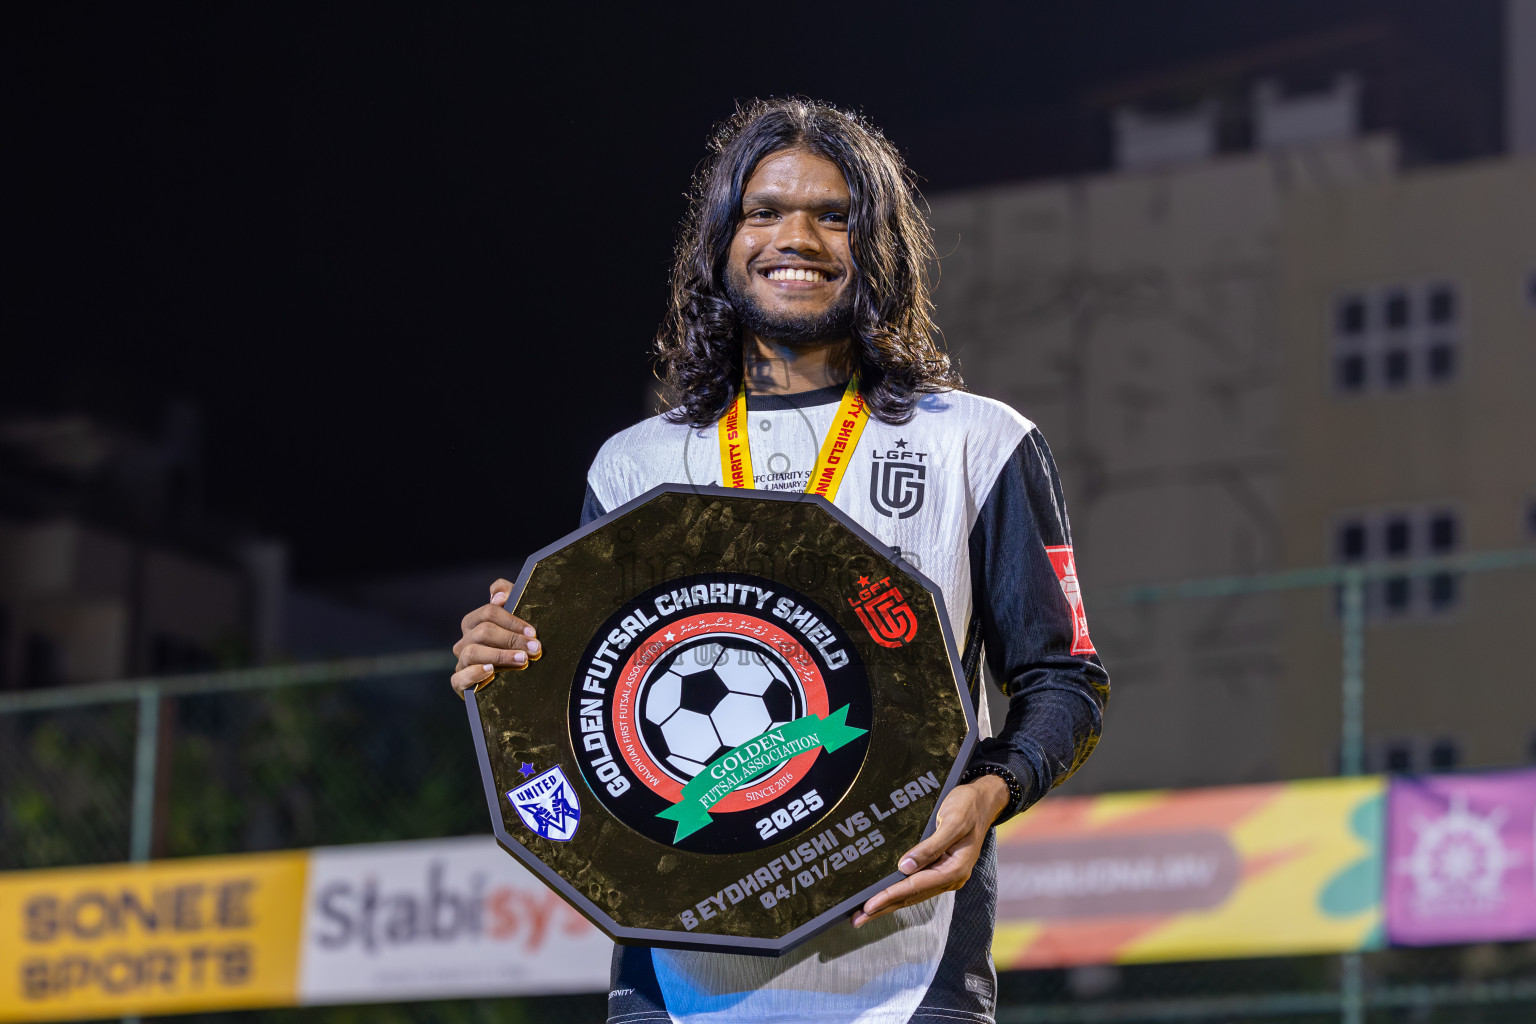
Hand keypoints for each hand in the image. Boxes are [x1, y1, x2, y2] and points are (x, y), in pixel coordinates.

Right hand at [450, 578, 540, 693]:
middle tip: (534, 648)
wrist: (517, 680)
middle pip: (483, 632)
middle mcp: (465, 641)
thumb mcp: (518, 617)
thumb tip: (497, 597)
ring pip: (472, 652)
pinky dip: (473, 674)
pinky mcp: (460, 683)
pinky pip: (458, 678)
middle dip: (511, 639)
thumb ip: (509, 595)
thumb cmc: (517, 642)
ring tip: (522, 659)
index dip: (512, 621)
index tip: (533, 633)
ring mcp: (462, 662)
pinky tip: (491, 671)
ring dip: (500, 655)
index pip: (489, 612)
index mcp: (474, 622)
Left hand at [852, 774, 1008, 927]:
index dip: (890, 896)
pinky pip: (917, 886)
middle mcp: (951, 877)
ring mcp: (947, 875)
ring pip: (913, 894)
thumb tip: (904, 867)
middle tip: (858, 919)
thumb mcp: (952, 822)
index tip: (869, 906)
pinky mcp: (942, 869)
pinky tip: (887, 897)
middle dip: (884, 908)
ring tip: (866, 913)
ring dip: (889, 904)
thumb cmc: (968, 807)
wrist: (984, 800)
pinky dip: (900, 893)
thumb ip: (930, 846)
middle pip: (911, 896)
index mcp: (955, 868)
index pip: (916, 886)